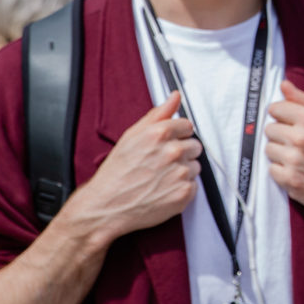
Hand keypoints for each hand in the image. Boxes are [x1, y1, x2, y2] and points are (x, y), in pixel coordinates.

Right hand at [67, 92, 200, 243]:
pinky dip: (182, 188)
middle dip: (181, 152)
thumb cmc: (117, 172)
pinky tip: (164, 189)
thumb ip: (158, 114)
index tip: (166, 144)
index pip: (187, 126)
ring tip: (160, 177)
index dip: (177, 135)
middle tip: (161, 163)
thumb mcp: (132, 135)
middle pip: (194, 145)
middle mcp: (173, 151)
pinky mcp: (184, 193)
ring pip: (195, 166)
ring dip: (182, 171)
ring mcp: (180, 173)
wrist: (107, 205)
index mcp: (161, 133)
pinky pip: (194, 185)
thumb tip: (175, 97)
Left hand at [264, 80, 303, 218]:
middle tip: (298, 143)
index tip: (290, 123)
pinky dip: (282, 171)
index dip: (282, 115)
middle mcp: (301, 138)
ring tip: (299, 158)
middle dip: (281, 134)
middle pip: (269, 129)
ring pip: (268, 149)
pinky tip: (298, 171)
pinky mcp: (290, 181)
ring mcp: (294, 160)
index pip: (275, 108)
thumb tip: (284, 84)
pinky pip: (271, 170)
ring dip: (280, 153)